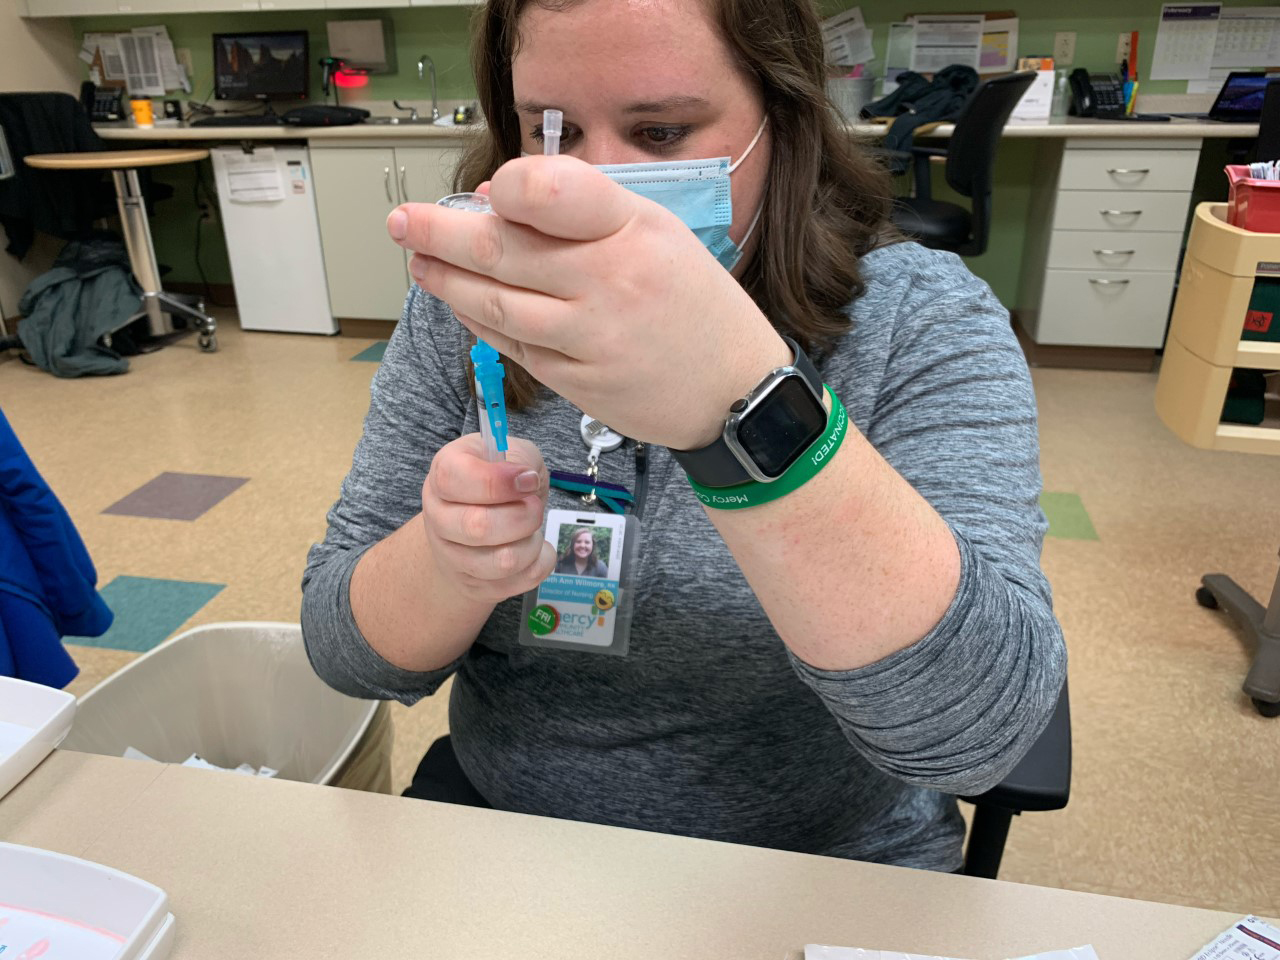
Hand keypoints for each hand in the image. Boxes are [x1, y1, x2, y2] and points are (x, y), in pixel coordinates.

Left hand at [386, 156, 788, 449]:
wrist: (732, 389)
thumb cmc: (694, 303)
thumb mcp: (658, 232)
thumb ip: (582, 211)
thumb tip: (497, 198)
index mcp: (633, 230)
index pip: (551, 193)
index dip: (507, 188)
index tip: (487, 190)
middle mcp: (608, 282)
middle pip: (501, 250)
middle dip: (439, 233)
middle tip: (402, 222)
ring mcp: (588, 337)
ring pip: (493, 303)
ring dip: (445, 281)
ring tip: (418, 261)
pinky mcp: (574, 381)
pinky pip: (511, 344)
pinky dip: (477, 321)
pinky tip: (458, 302)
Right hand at [421, 434, 554, 603]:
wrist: (483, 523)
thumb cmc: (501, 485)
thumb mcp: (513, 455)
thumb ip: (520, 459)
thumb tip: (525, 479)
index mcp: (443, 474)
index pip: (454, 479)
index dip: (497, 482)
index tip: (527, 481)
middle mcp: (438, 516)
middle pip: (478, 527)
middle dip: (524, 516)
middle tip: (535, 506)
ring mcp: (451, 556)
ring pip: (502, 562)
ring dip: (533, 543)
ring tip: (533, 529)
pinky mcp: (473, 585)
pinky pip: (517, 582)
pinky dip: (539, 563)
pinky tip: (534, 548)